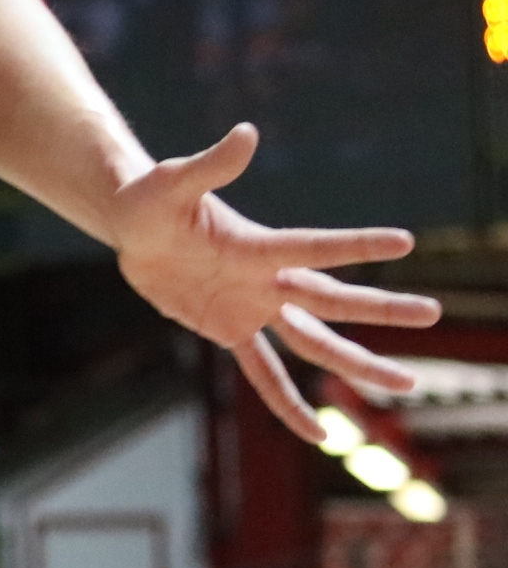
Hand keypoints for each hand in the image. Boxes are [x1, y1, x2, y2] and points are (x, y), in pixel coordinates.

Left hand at [110, 124, 439, 442]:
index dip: (354, 246)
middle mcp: (266, 280)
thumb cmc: (151, 198)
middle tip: (432, 312)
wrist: (134, 226)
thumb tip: (246, 133)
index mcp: (257, 246)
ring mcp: (252, 309)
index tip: (403, 241)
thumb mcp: (170, 182)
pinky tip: (316, 434)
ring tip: (405, 385)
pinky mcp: (229, 330)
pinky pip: (263, 374)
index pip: (313, 247)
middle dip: (380, 308)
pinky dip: (286, 404)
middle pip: (331, 300)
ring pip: (314, 343)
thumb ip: (211, 164)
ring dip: (356, 364)